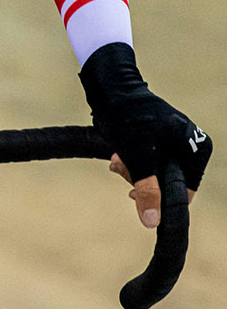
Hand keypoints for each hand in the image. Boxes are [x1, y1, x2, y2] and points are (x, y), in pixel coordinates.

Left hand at [80, 42, 209, 226]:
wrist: (111, 86)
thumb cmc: (128, 116)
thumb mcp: (137, 156)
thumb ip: (146, 188)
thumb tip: (152, 222)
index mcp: (197, 149)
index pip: (185, 191)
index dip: (160, 197)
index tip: (134, 193)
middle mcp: (191, 146)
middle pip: (167, 182)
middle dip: (140, 178)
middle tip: (119, 168)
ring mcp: (175, 143)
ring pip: (154, 172)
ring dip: (132, 170)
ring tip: (116, 158)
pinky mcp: (158, 140)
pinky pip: (148, 161)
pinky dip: (132, 161)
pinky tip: (117, 155)